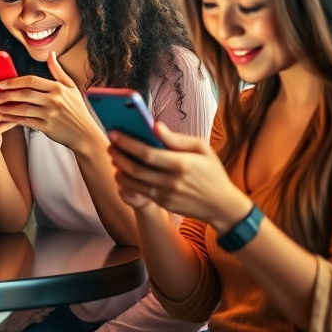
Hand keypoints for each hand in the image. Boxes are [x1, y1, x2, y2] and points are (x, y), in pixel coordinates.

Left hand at [0, 52, 103, 152]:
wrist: (85, 134)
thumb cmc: (77, 110)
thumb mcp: (71, 88)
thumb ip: (58, 71)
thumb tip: (51, 54)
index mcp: (58, 88)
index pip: (32, 80)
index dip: (15, 81)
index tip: (2, 82)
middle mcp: (54, 100)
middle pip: (24, 94)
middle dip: (6, 93)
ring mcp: (50, 114)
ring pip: (23, 109)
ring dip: (7, 107)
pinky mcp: (47, 127)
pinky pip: (26, 122)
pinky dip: (13, 119)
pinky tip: (4, 117)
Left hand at [108, 122, 252, 232]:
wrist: (221, 205)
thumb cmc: (212, 172)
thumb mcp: (202, 149)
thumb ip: (176, 138)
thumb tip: (154, 125)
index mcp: (182, 164)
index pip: (147, 153)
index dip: (127, 143)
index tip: (114, 133)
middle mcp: (171, 181)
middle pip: (135, 168)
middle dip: (118, 155)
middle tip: (110, 145)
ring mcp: (165, 195)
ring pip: (132, 182)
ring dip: (119, 169)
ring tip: (115, 157)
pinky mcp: (162, 203)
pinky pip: (137, 192)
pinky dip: (126, 181)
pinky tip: (123, 171)